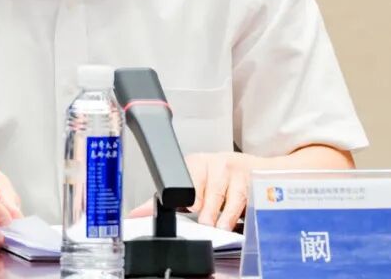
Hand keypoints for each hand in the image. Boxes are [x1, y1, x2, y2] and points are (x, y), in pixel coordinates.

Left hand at [128, 152, 261, 230]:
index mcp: (195, 164)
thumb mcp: (189, 183)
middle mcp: (216, 165)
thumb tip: (137, 214)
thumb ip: (160, 199)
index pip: (190, 180)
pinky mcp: (253, 182)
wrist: (249, 168)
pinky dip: (240, 215)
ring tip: (219, 226)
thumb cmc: (215, 177)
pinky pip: (247, 202)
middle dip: (208, 210)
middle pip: (211, 192)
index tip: (192, 207)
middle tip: (205, 222)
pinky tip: (236, 221)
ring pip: (229, 198)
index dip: (192, 197)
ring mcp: (236, 173)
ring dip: (224, 216)